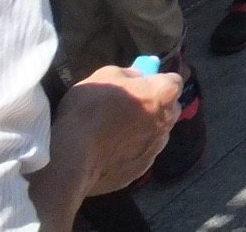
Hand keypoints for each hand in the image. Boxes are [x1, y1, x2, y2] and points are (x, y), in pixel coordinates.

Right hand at [35, 65, 180, 215]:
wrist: (72, 157)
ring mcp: (156, 149)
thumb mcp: (105, 75)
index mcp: (164, 94)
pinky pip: (140, 156)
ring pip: (156, 134)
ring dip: (142, 131)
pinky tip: (107, 153)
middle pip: (169, 109)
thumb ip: (128, 74)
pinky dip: (129, 153)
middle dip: (155, 106)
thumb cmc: (89, 109)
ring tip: (113, 134)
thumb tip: (137, 77)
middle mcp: (167, 121)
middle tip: (127, 109)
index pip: (173, 81)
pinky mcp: (141, 170)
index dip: (156, 81)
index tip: (140, 84)